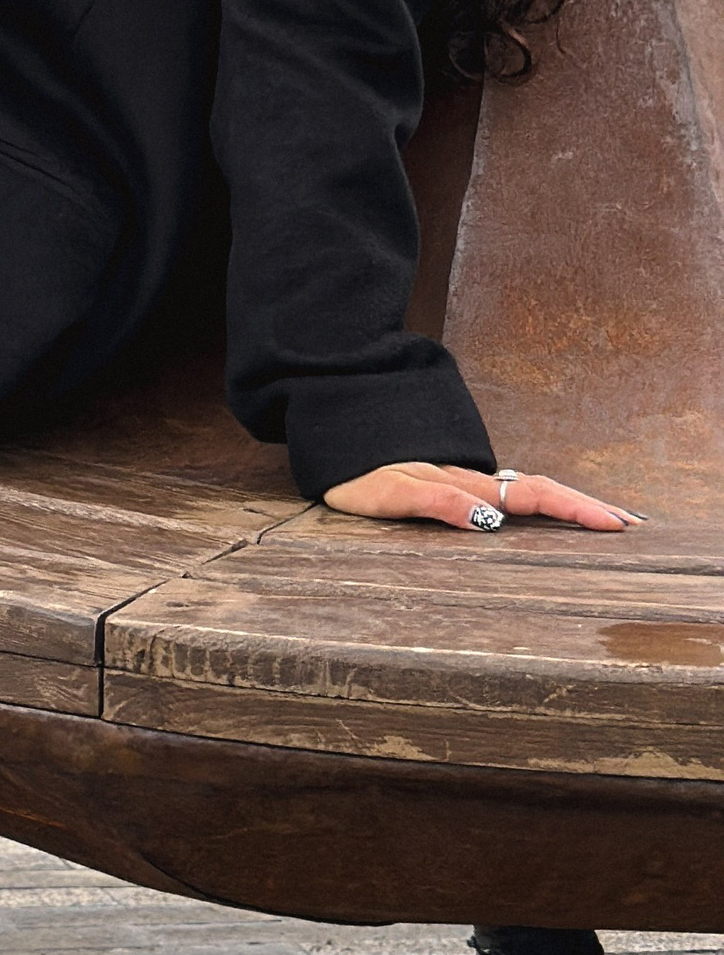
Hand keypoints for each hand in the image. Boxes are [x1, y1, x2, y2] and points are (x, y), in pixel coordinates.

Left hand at [321, 460, 641, 531]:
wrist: (323, 430)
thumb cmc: (350, 468)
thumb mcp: (386, 491)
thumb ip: (435, 501)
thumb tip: (486, 521)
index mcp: (462, 482)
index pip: (532, 495)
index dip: (573, 509)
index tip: (614, 523)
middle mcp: (468, 479)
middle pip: (539, 490)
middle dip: (584, 506)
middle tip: (631, 524)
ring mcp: (460, 478)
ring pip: (523, 490)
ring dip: (565, 504)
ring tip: (605, 519)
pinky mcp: (446, 482)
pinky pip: (500, 494)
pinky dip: (535, 503)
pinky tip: (549, 513)